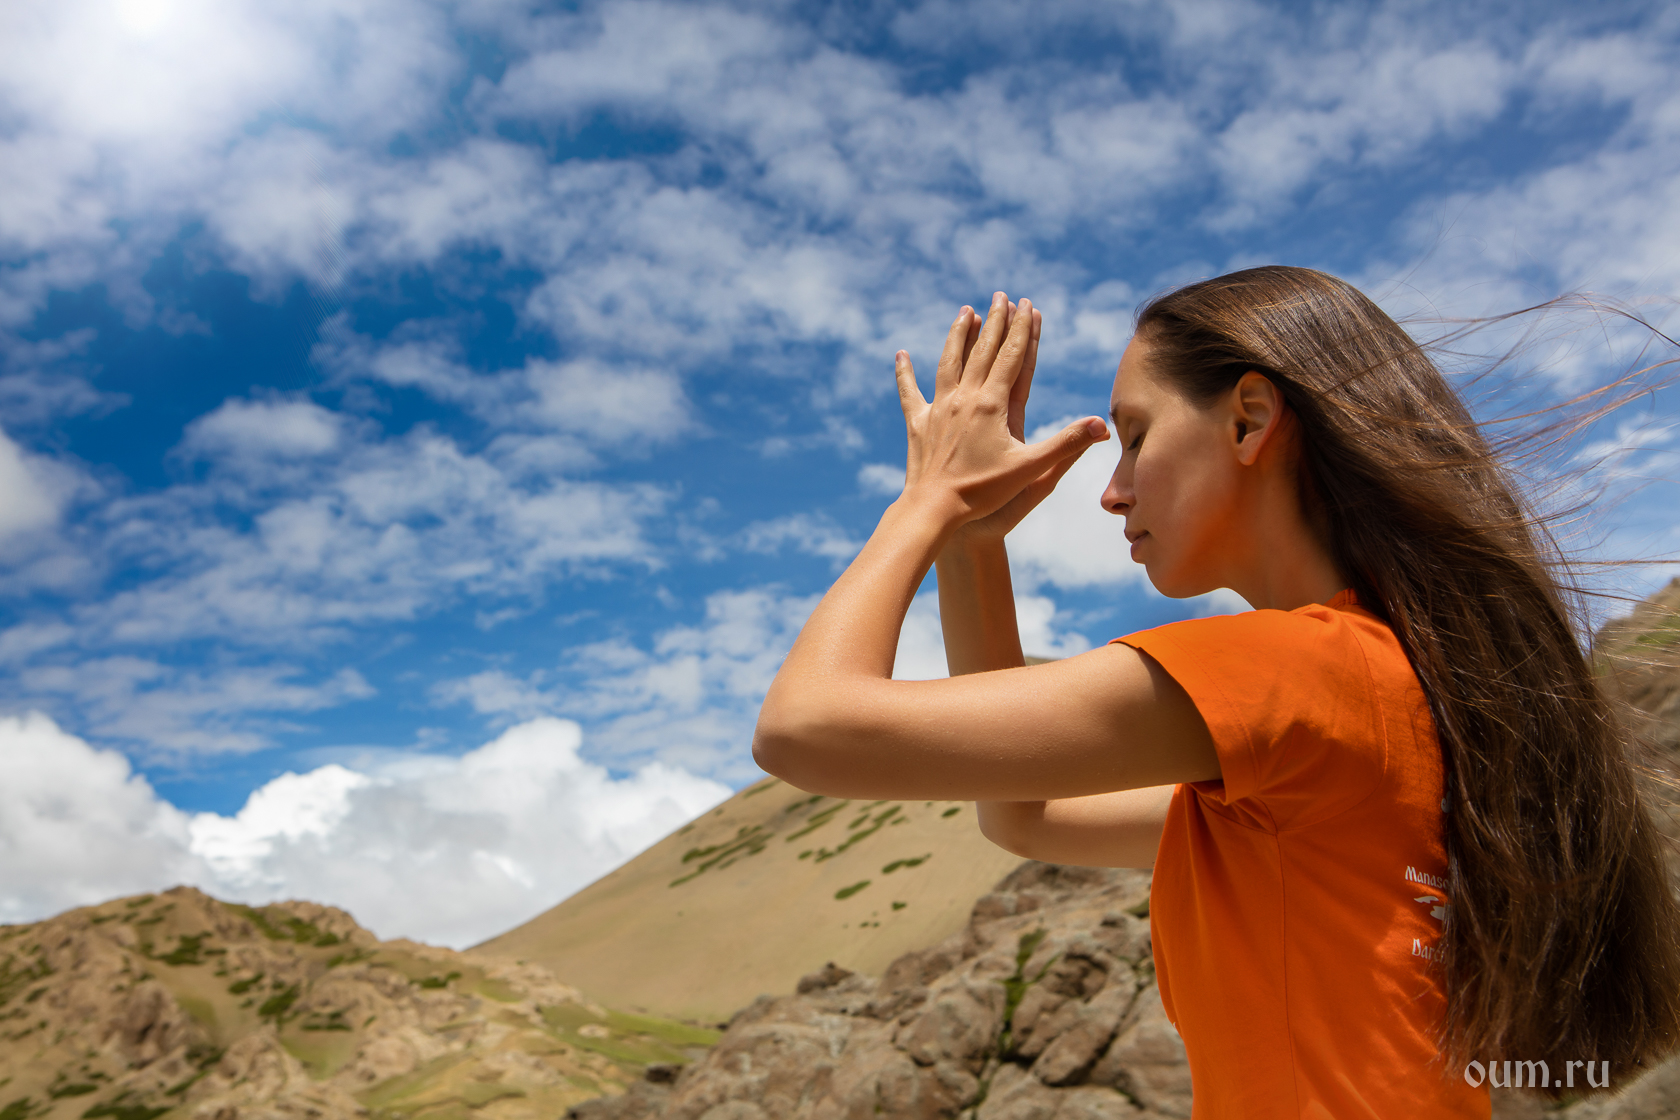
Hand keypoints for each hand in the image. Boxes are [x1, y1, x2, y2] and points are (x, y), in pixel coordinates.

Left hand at [895, 292, 1107, 536]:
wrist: (934, 509)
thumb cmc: (983, 493)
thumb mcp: (1031, 470)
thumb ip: (1068, 445)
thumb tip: (1103, 426)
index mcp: (992, 405)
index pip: (1012, 357)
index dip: (1022, 330)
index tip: (1027, 304)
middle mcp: (964, 399)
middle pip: (982, 351)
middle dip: (995, 321)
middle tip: (1001, 295)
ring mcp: (938, 409)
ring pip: (949, 361)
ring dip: (958, 335)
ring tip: (965, 312)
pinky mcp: (918, 424)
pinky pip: (911, 392)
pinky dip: (905, 373)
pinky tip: (901, 355)